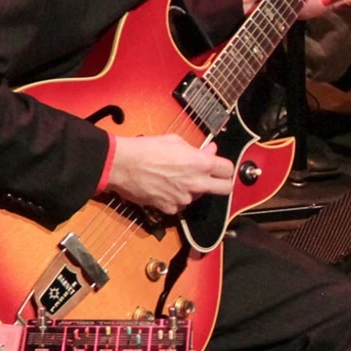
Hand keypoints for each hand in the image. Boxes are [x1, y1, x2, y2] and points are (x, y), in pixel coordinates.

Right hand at [103, 133, 236, 215]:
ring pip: (198, 197)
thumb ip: (197, 149)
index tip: (220, 167)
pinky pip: (179, 205)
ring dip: (192, 189)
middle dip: (223, 184)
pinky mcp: (170, 209)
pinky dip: (174, 198)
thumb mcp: (175, 141)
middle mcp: (196, 183)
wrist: (122, 165)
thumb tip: (210, 151)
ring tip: (175, 178)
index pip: (228, 169)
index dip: (225, 167)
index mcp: (201, 163)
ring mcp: (184, 198)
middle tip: (213, 178)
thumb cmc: (146, 148)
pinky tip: (163, 187)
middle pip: (226, 189)